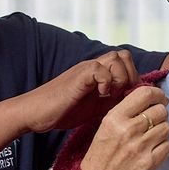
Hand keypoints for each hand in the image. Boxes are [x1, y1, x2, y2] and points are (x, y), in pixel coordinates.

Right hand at [19, 50, 140, 133]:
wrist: (35, 113)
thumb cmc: (62, 111)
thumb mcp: (96, 107)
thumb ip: (113, 101)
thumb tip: (133, 104)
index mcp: (99, 73)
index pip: (126, 63)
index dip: (133, 79)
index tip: (128, 98)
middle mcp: (94, 67)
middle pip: (124, 56)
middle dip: (130, 77)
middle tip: (122, 96)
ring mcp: (86, 70)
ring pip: (116, 58)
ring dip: (120, 79)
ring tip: (111, 96)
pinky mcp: (78, 76)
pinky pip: (101, 70)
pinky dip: (106, 83)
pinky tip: (101, 96)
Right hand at [80, 86, 168, 169]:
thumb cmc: (100, 156)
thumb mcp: (105, 127)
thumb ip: (125, 111)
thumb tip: (149, 99)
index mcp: (114, 118)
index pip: (145, 94)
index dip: (157, 94)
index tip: (160, 98)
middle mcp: (128, 130)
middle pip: (160, 110)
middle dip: (160, 114)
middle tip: (154, 122)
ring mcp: (141, 147)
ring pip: (167, 127)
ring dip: (162, 131)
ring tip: (151, 138)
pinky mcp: (150, 163)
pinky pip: (168, 146)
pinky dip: (163, 147)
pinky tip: (152, 151)